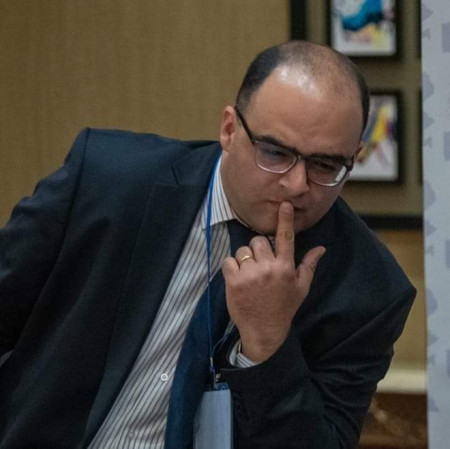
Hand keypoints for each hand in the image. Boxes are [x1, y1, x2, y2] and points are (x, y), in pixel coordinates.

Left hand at [223, 202, 325, 361]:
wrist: (264, 330)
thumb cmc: (284, 307)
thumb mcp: (301, 287)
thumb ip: (309, 265)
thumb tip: (321, 248)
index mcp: (286, 267)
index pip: (285, 238)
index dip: (285, 220)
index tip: (284, 204)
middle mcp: (268, 268)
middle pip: (258, 241)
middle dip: (258, 249)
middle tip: (260, 265)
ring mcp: (250, 274)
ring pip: (243, 250)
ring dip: (245, 259)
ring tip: (250, 274)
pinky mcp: (233, 281)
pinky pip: (229, 260)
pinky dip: (232, 267)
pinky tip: (239, 279)